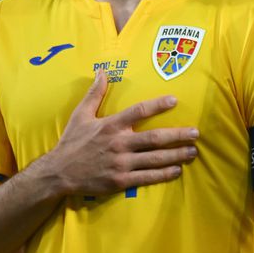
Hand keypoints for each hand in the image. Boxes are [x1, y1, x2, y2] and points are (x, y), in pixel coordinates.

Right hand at [41, 71, 197, 195]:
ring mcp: (120, 163)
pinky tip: (177, 170)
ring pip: (155, 159)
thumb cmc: (72, 142)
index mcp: (110, 125)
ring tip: (193, 152)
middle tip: (196, 133)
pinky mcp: (120, 181)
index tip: (175, 100)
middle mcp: (118, 143)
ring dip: (176, 155)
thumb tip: (101, 71)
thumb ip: (94, 94)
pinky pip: (147, 177)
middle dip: (177, 135)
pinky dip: (163, 174)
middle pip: (154, 138)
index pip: (138, 111)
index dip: (157, 105)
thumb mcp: (80, 115)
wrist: (57, 173)